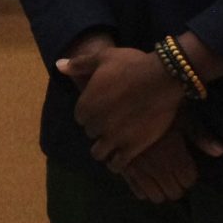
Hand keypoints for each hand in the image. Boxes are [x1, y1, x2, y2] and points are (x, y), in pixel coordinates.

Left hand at [58, 43, 182, 171]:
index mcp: (86, 105)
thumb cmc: (132, 65)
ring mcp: (113, 138)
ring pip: (99, 152)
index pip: (80, 117)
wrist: (162, 78)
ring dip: (104, 149)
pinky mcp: (132, 147)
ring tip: (113, 145)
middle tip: (111, 124)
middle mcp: (96, 124)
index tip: (101, 110)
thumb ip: (79, 64)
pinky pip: (118, 164)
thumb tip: (59, 65)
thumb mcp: (102, 58)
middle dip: (99, 129)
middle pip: (91, 133)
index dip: (90, 114)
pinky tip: (121, 159)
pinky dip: (116, 164)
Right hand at [119, 113, 222, 202]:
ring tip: (161, 179)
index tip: (187, 170)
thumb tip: (220, 152)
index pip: (189, 181)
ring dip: (161, 191)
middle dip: (177, 187)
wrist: (126, 102)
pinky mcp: (124, 170)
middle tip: (175, 176)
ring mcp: (139, 170)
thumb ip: (200, 135)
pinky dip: (143, 190)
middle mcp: (158, 167)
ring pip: (156, 197)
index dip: (190, 178)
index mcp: (174, 155)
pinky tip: (145, 178)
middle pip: (174, 193)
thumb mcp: (182, 116)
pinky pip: (137, 192)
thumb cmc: (158, 108)